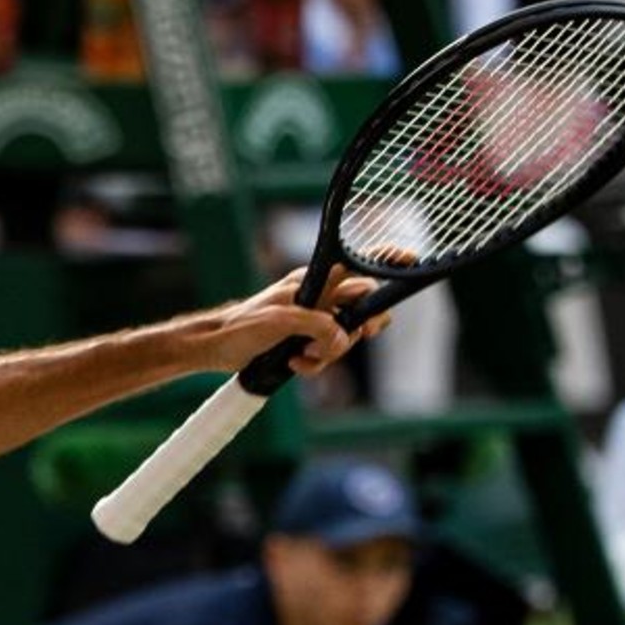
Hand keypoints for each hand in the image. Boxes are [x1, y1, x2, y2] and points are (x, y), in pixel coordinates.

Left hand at [203, 265, 383, 376]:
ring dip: (328, 353)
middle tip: (345, 340)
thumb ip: (318, 326)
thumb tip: (341, 339)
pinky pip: (327, 353)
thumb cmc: (241, 326)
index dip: (386, 259)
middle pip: (362, 310)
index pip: (358, 265)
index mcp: (316, 280)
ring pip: (345, 337)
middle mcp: (319, 296)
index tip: (410, 260)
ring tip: (301, 357)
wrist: (214, 347)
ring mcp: (313, 319)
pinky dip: (316, 363)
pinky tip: (295, 365)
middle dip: (356, 331)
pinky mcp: (305, 340)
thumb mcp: (282, 322)